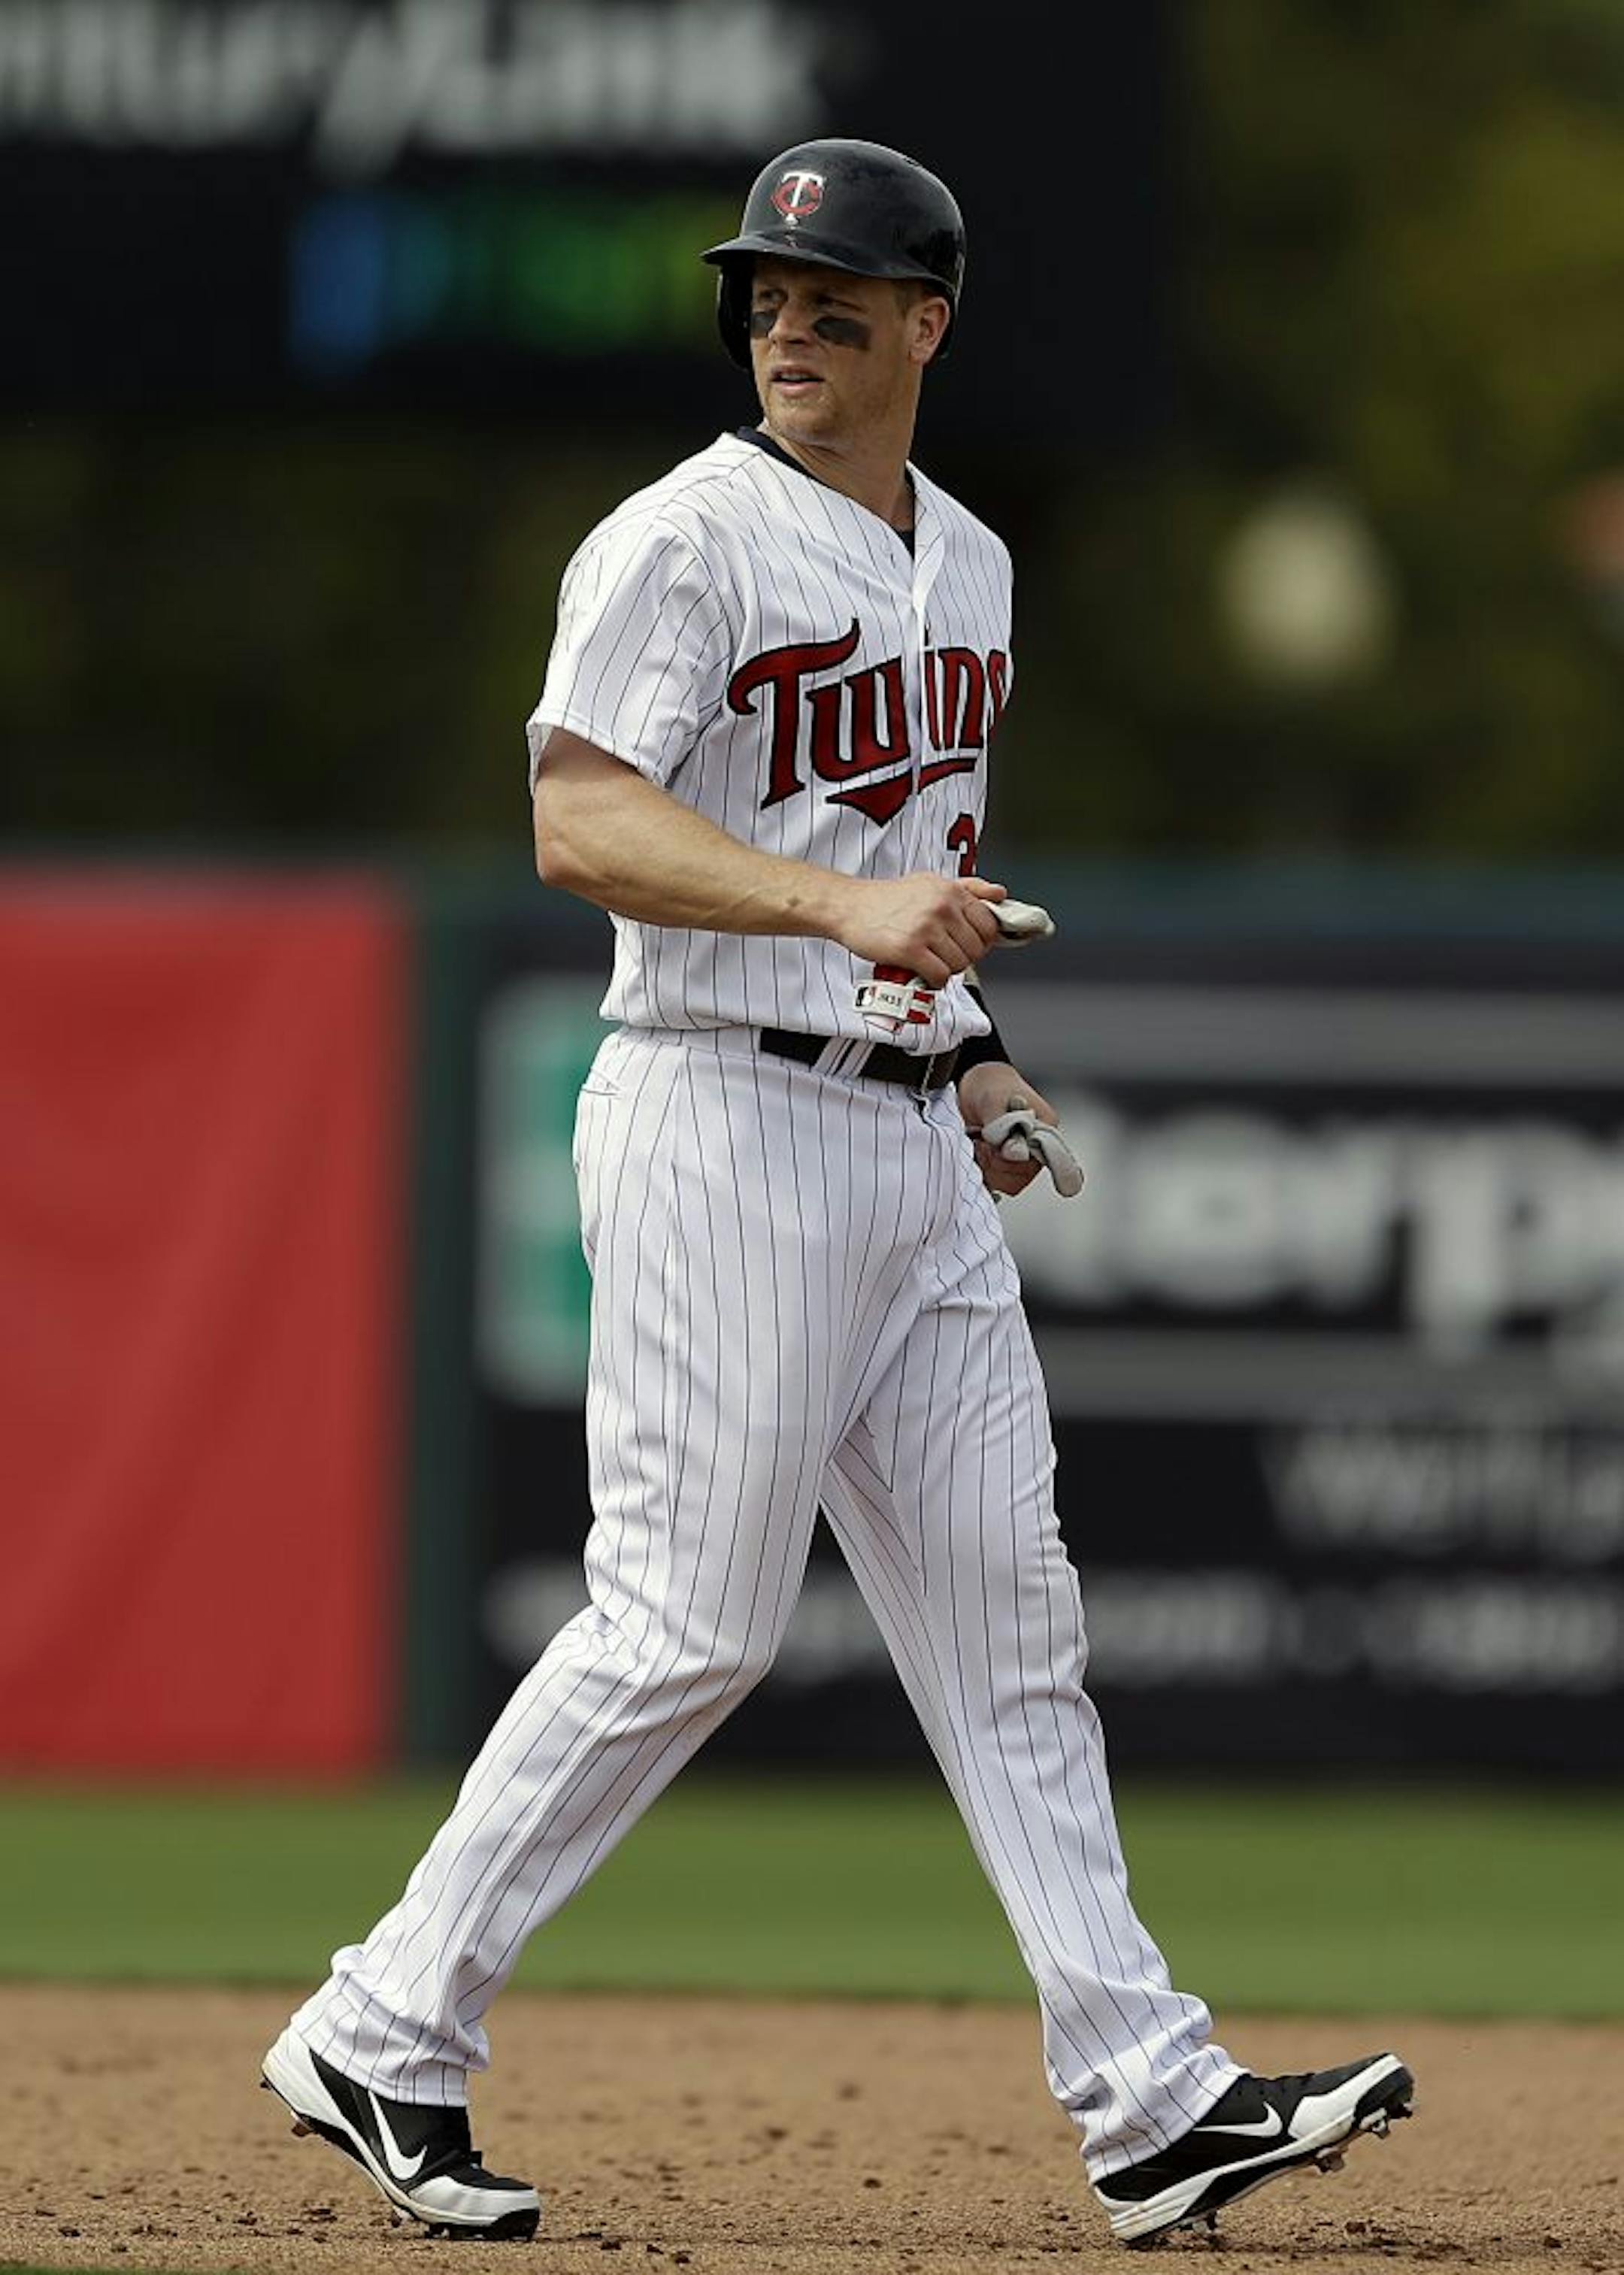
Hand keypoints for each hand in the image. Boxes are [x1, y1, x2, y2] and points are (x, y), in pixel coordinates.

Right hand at [830, 872, 1005, 987]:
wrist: (849, 907)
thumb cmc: (887, 898)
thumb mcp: (930, 883)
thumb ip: (968, 888)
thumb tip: (1000, 894)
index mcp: (950, 891)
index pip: (988, 924)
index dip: (980, 939)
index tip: (966, 943)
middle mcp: (941, 907)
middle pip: (976, 948)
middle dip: (963, 957)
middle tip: (945, 955)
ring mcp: (926, 929)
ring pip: (959, 964)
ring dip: (947, 970)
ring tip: (932, 963)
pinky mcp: (909, 950)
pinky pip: (940, 976)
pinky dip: (934, 982)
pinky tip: (924, 974)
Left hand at [957, 1063, 1078, 1199]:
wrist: (971, 1086)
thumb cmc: (988, 1086)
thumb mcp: (992, 1099)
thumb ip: (1003, 1125)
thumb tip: (1016, 1153)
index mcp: (1045, 1126)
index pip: (1045, 1159)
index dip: (1019, 1158)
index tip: (998, 1148)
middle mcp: (1038, 1146)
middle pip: (1024, 1175)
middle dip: (998, 1162)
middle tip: (983, 1142)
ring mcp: (1022, 1159)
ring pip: (1011, 1183)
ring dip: (989, 1168)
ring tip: (979, 1145)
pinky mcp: (1005, 1167)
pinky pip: (998, 1183)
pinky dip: (983, 1173)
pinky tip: (977, 1153)